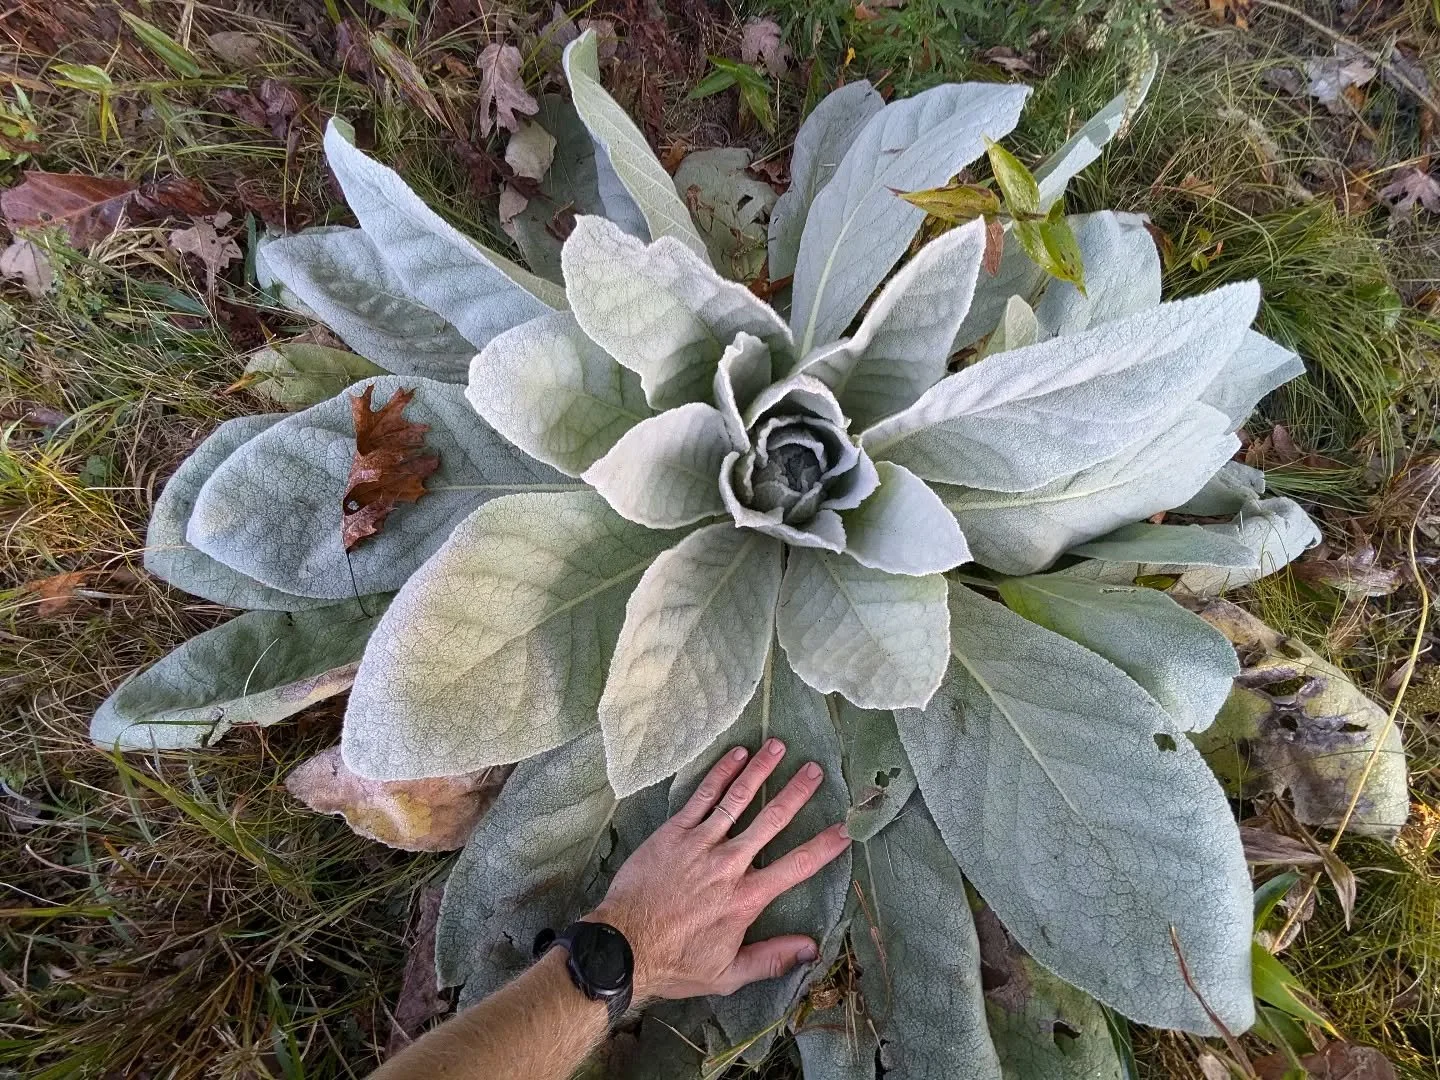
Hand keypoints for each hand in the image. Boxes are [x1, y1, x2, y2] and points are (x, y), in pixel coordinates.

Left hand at [584, 739, 850, 1001]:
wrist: (622, 946)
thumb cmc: (675, 962)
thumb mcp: (728, 973)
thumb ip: (772, 959)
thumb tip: (812, 949)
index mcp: (746, 898)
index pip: (796, 866)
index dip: (824, 846)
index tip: (846, 828)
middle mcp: (729, 863)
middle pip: (771, 820)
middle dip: (796, 793)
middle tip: (815, 770)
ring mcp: (700, 843)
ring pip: (737, 799)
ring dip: (760, 771)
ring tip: (778, 746)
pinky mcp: (674, 832)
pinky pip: (701, 797)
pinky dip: (720, 774)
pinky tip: (736, 755)